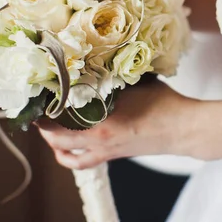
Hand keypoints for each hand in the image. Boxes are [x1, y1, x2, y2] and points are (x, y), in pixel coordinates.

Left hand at [37, 81, 196, 169]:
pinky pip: (82, 162)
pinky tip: (68, 145)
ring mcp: (105, 150)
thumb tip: (96, 59)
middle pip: (55, 138)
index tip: (38, 92)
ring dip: (53, 143)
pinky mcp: (112, 156)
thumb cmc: (165, 104)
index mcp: (102, 119)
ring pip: (65, 154)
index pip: (61, 114)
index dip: (45, 105)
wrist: (183, 129)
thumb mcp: (137, 82)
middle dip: (42, 125)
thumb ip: (113, 74)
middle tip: (38, 109)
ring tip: (48, 128)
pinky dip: (70, 156)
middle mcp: (99, 139)